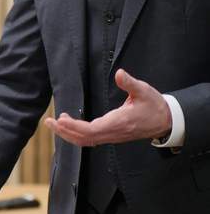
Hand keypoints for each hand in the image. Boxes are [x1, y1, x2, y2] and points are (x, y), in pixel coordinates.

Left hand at [43, 69, 171, 146]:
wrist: (165, 121)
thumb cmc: (154, 106)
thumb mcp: (144, 91)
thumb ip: (130, 83)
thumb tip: (119, 73)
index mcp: (118, 123)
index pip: (90, 130)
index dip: (74, 127)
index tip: (61, 119)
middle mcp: (112, 133)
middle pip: (82, 138)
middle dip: (64, 131)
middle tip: (49, 122)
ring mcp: (110, 136)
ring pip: (84, 140)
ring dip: (67, 134)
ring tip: (54, 123)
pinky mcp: (110, 136)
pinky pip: (89, 139)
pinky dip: (76, 134)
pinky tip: (68, 125)